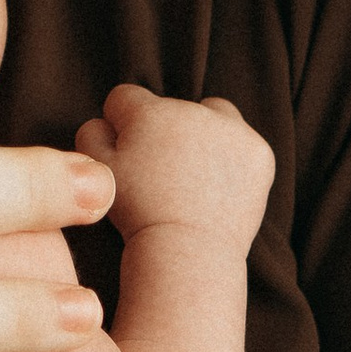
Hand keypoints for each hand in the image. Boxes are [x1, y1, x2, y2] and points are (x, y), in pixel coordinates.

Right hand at [76, 86, 273, 250]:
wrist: (188, 253)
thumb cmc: (137, 216)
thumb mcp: (99, 173)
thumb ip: (91, 135)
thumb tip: (104, 122)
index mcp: (150, 112)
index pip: (125, 98)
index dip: (119, 125)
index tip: (127, 152)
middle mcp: (194, 111)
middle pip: (171, 107)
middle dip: (164, 131)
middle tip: (162, 174)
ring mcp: (232, 130)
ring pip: (214, 114)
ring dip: (203, 133)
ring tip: (193, 175)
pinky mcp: (259, 153)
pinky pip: (242, 141)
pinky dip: (232, 158)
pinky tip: (218, 187)